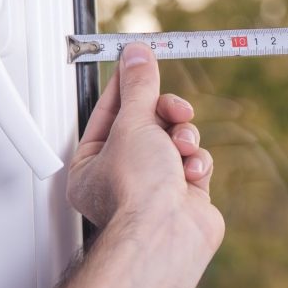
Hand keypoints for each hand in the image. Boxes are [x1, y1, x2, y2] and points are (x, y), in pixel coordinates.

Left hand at [67, 42, 224, 249]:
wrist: (168, 233)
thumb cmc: (136, 191)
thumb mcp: (133, 123)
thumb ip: (139, 86)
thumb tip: (137, 55)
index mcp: (91, 164)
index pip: (108, 113)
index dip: (127, 85)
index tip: (140, 61)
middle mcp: (120, 178)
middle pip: (147, 125)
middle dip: (166, 114)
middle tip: (175, 109)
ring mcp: (153, 189)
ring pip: (175, 141)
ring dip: (184, 137)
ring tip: (183, 147)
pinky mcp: (184, 198)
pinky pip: (194, 163)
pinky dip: (196, 162)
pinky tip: (191, 172)